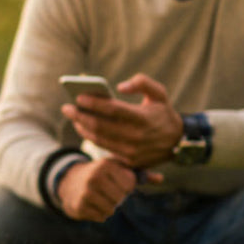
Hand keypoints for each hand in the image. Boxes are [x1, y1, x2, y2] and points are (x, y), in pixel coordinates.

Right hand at [57, 157, 161, 221]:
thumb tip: (161, 179)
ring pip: (111, 209)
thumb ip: (139, 174)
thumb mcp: (117, 168)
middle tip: (107, 191)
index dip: (126, 186)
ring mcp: (86, 193)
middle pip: (121, 198)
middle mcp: (94, 177)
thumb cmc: (101, 174)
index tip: (115, 181)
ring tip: (100, 198)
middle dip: (117, 197)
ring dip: (109, 207)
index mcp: (105, 165)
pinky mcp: (79, 206)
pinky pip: (101, 217)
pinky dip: (100, 214)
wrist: (68, 182)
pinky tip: (92, 204)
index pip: (129, 184)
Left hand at [60, 73, 182, 169]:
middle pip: (99, 126)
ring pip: (98, 139)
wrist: (177, 142)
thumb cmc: (163, 113)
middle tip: (66, 108)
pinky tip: (83, 128)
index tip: (78, 97)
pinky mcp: (128, 161)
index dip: (93, 103)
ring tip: (73, 117)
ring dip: (82, 128)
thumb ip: (142, 83)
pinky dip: (91, 138)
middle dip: (79, 116)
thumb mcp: (159, 94)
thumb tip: (120, 87)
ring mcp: (131, 151)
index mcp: (143, 118)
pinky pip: (103, 149)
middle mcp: (136, 136)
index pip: (112, 110)